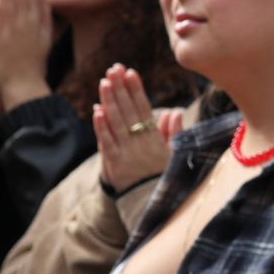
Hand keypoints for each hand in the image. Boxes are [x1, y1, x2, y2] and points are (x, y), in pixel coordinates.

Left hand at [93, 65, 176, 191]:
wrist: (153, 204)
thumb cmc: (165, 176)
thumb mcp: (175, 153)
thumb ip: (174, 131)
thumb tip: (174, 110)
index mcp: (156, 138)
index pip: (144, 108)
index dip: (137, 90)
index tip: (131, 72)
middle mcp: (140, 142)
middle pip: (128, 110)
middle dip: (120, 88)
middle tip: (114, 69)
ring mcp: (126, 152)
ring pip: (116, 122)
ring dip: (110, 100)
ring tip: (104, 82)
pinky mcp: (113, 163)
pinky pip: (106, 141)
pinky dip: (101, 126)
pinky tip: (97, 111)